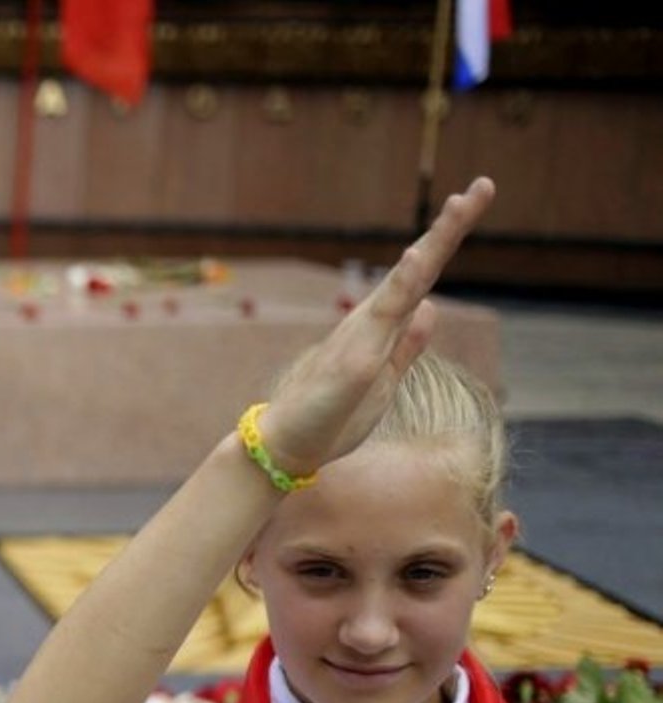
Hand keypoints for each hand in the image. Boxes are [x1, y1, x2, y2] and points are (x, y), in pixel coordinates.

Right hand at [258, 177, 494, 474]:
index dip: (448, 240)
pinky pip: (382, 320)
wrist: (290, 444)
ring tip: (458, 208)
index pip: (424, 276)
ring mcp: (363, 338)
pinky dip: (401, 286)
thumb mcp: (386, 378)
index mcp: (383, 326)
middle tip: (482, 187)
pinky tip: (416, 259)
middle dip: (450, 228)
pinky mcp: (356, 363)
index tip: (474, 198)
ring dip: (432, 246)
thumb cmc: (332, 416)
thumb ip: (408, 344)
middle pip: (419, 268)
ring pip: (403, 284)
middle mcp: (372, 322)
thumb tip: (432, 308)